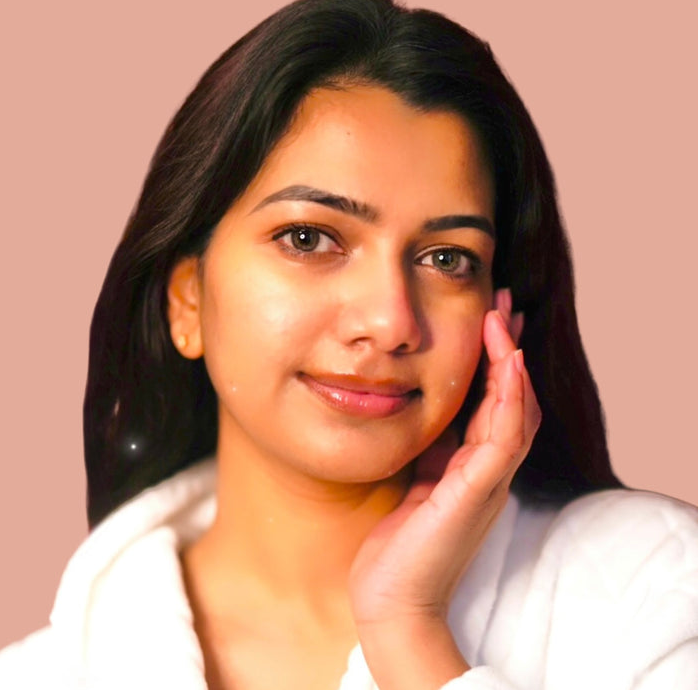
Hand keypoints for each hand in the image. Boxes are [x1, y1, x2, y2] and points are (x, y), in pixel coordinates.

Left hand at [347, 288, 541, 677]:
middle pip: (513, 400)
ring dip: (511, 362)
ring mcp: (487, 484)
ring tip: (503, 319)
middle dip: (509, 350)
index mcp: (469, 471)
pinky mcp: (477, 493)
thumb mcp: (405, 484)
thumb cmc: (391, 550)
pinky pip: (503, 437)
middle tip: (503, 304)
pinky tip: (507, 363)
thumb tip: (404, 409)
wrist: (390, 602)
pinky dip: (509, 398)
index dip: (494, 364)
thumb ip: (417, 453)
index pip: (493, 407)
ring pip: (515, 411)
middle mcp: (487, 474)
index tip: (486, 321)